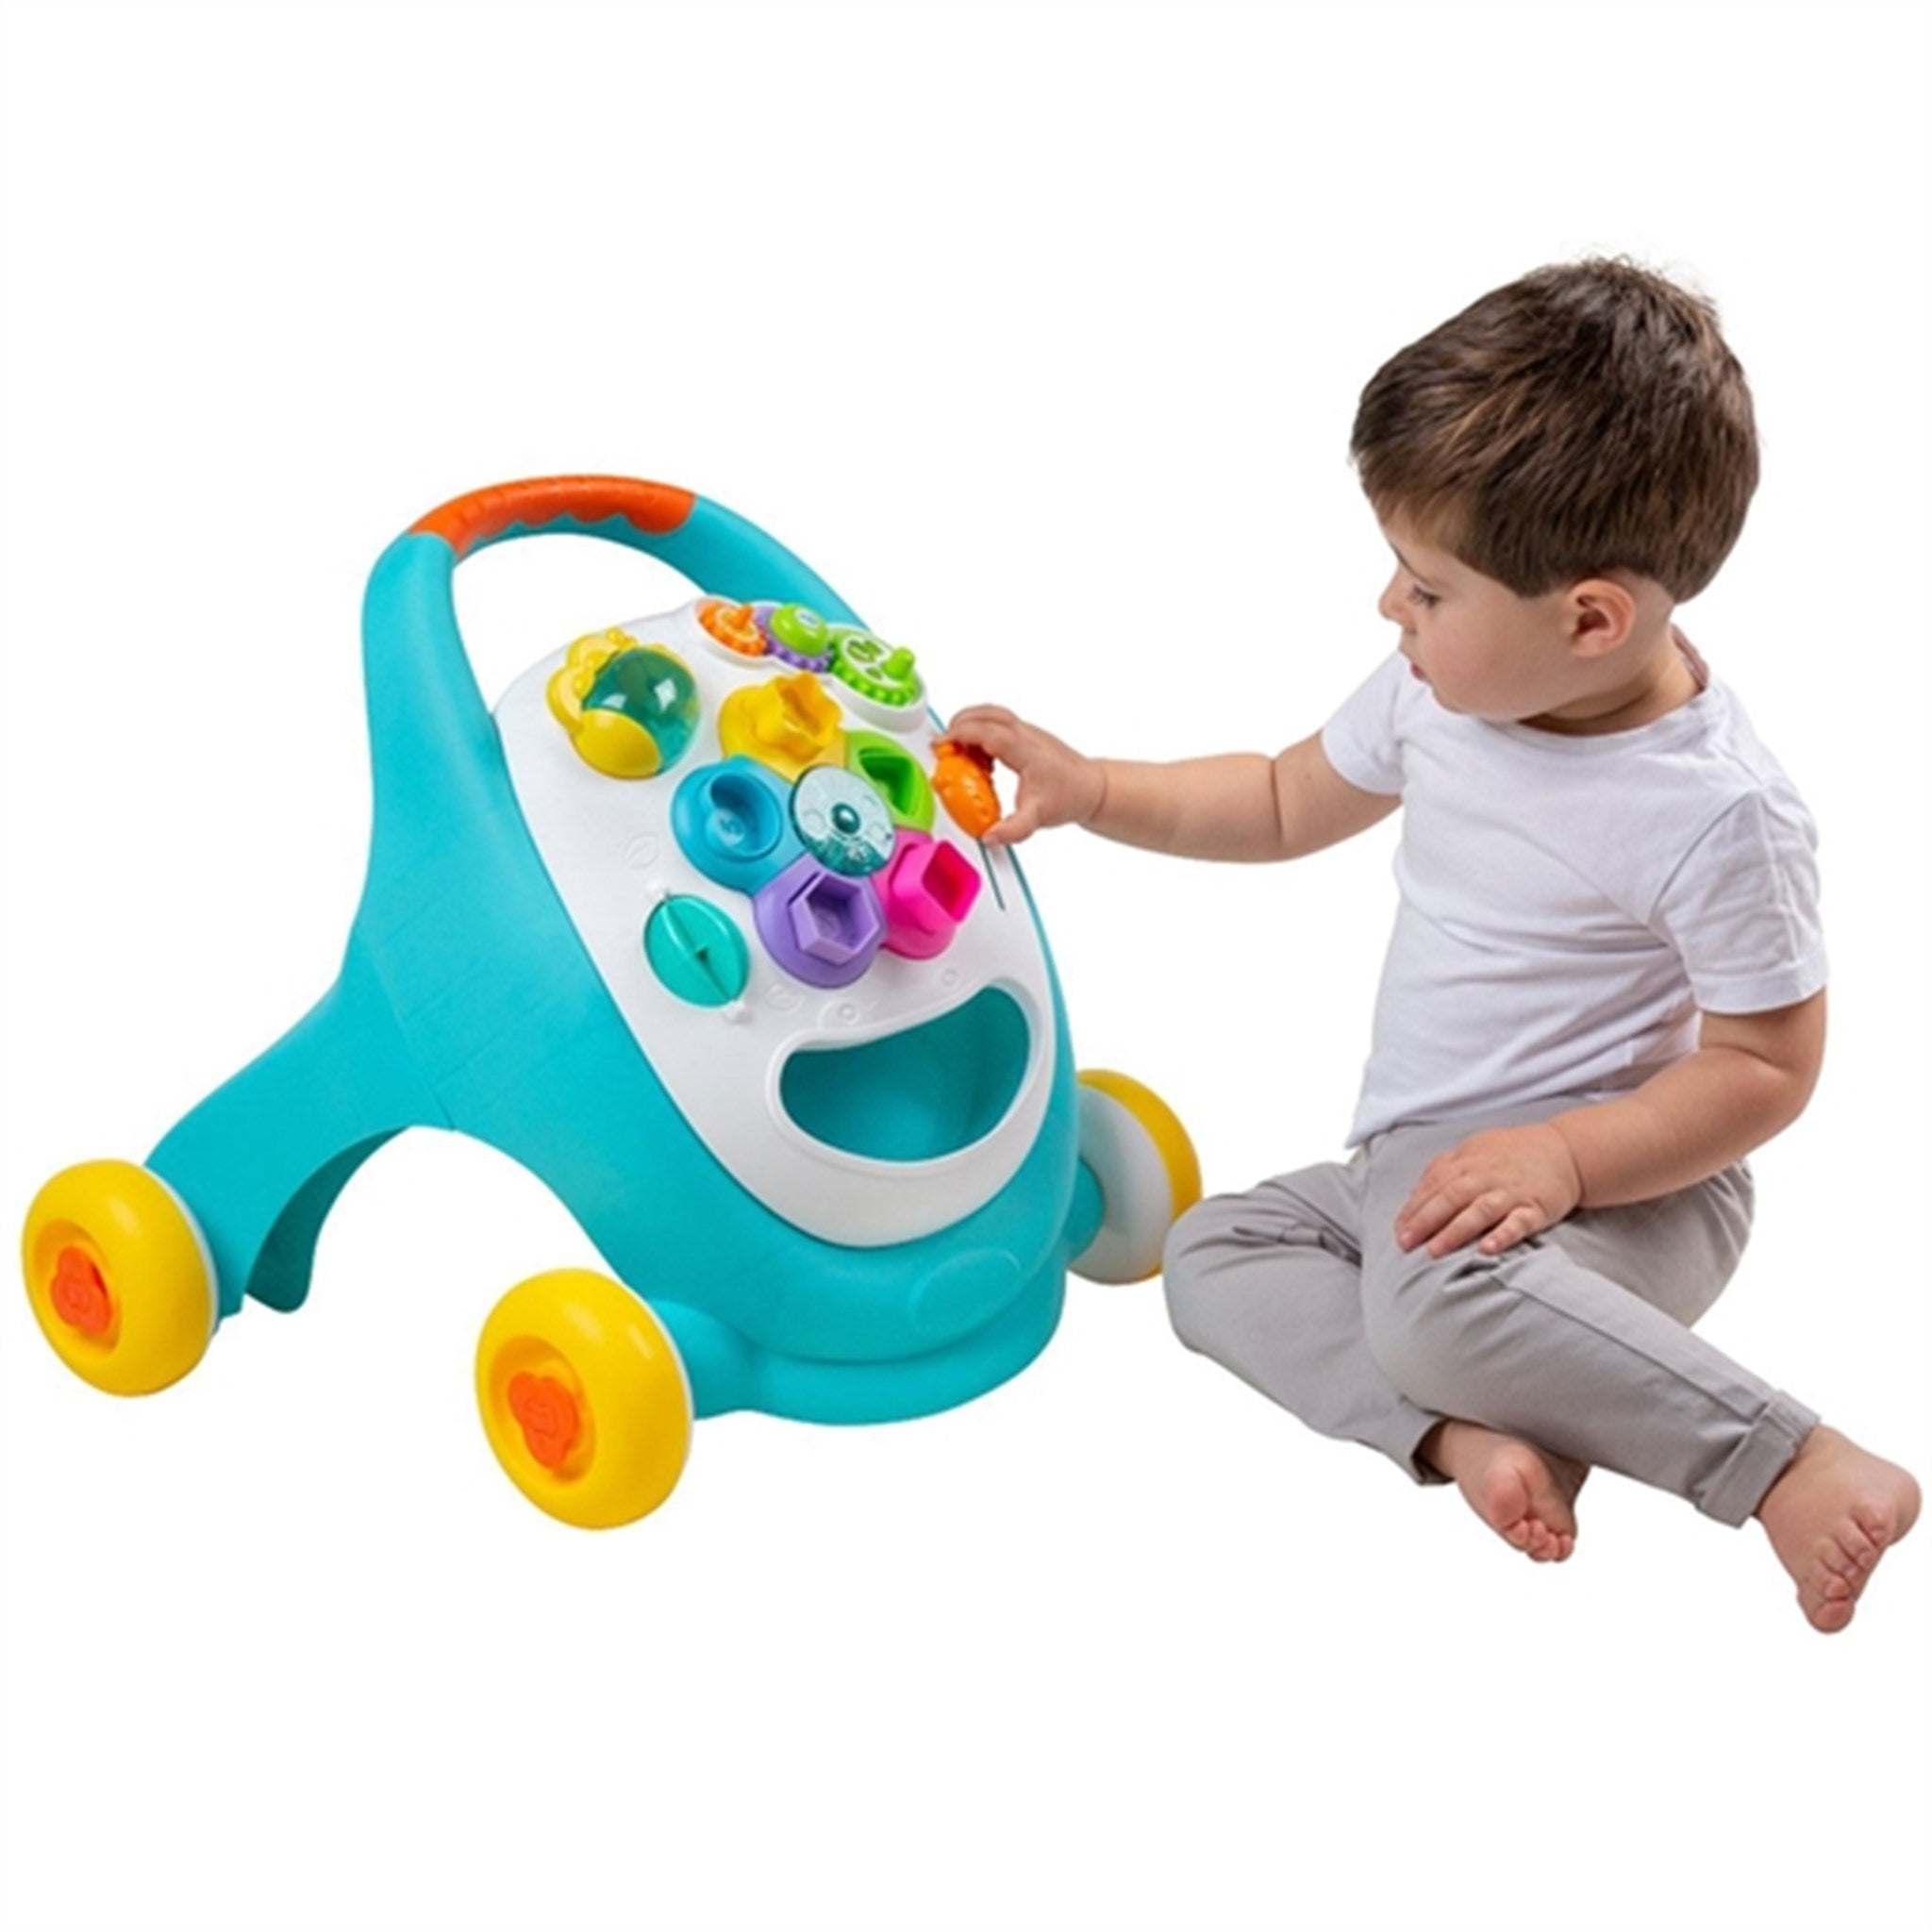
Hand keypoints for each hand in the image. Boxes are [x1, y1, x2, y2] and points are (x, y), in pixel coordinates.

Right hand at [940, 704, 1106, 844]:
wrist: (1092, 788)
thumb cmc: (1070, 795)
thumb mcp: (1038, 816)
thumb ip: (1013, 829)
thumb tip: (989, 836)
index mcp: (1026, 750)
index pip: (988, 731)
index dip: (960, 735)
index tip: (942, 746)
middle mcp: (1025, 735)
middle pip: (986, 713)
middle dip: (959, 724)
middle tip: (944, 746)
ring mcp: (1027, 732)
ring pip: (991, 714)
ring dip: (969, 725)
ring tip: (958, 752)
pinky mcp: (1026, 736)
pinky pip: (997, 723)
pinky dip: (980, 732)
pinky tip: (980, 758)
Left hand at [1394, 1124, 1584, 1258]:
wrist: (1565, 1150)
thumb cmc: (1512, 1155)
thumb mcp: (1473, 1152)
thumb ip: (1443, 1170)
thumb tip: (1414, 1195)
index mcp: (1467, 1162)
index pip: (1434, 1185)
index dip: (1414, 1208)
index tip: (1398, 1230)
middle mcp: (1486, 1176)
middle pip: (1451, 1197)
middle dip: (1425, 1221)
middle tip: (1405, 1243)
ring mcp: (1511, 1192)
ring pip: (1479, 1211)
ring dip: (1456, 1231)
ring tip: (1435, 1251)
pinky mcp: (1536, 1208)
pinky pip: (1518, 1222)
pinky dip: (1502, 1235)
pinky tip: (1486, 1249)